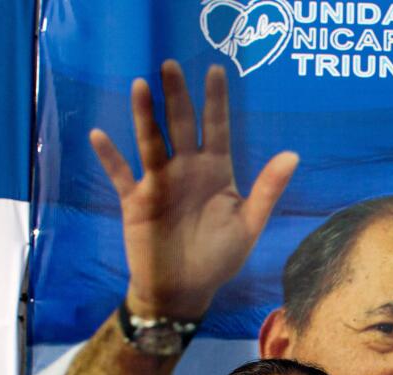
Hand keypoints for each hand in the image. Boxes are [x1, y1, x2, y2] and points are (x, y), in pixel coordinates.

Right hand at [89, 60, 298, 319]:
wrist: (184, 291)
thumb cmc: (219, 258)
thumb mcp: (249, 225)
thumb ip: (268, 189)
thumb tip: (294, 154)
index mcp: (216, 172)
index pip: (217, 128)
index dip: (216, 101)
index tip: (215, 70)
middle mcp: (186, 170)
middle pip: (181, 126)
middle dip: (177, 97)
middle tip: (171, 65)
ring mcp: (159, 183)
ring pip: (150, 142)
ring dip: (145, 116)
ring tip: (140, 86)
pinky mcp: (136, 201)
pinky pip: (121, 175)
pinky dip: (110, 158)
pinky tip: (99, 135)